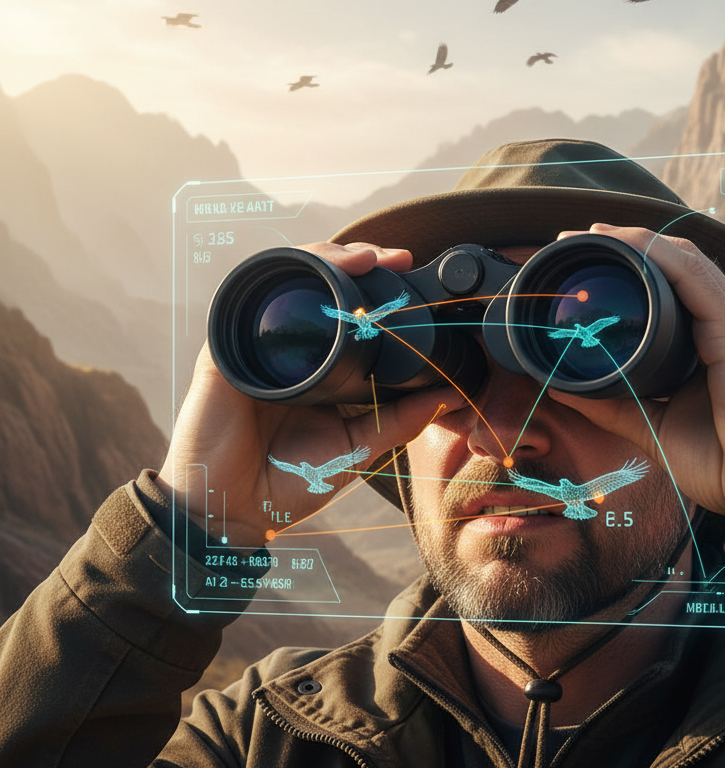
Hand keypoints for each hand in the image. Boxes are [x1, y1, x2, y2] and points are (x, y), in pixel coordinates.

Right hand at [157, 242, 461, 547]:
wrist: (235, 511)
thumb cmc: (289, 484)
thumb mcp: (359, 448)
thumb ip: (402, 420)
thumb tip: (452, 394)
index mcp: (322, 371)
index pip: (351, 316)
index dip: (379, 293)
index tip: (415, 280)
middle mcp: (291, 352)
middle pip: (324, 289)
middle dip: (361, 264)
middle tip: (399, 259)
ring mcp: (260, 348)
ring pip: (292, 284)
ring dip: (330, 259)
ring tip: (367, 256)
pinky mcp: (229, 351)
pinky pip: (254, 301)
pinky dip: (288, 279)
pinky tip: (320, 272)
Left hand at [548, 225, 724, 519]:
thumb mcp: (655, 426)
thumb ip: (614, 404)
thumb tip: (563, 387)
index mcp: (715, 337)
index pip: (673, 282)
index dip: (632, 262)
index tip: (584, 257)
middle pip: (676, 263)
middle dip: (627, 243)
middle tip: (578, 239)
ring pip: (684, 261)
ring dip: (636, 242)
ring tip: (593, 235)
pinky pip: (697, 278)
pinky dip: (660, 258)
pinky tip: (630, 247)